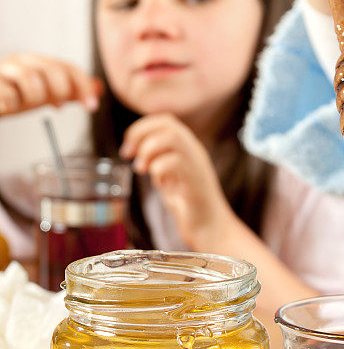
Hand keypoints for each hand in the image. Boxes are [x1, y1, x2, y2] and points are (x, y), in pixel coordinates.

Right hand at [0, 53, 100, 116]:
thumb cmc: (16, 94)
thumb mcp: (46, 93)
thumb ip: (70, 91)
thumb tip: (97, 87)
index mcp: (39, 63)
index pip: (69, 68)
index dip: (83, 87)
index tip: (91, 106)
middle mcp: (22, 62)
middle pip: (51, 69)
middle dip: (60, 90)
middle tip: (57, 104)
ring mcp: (4, 71)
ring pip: (28, 76)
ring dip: (35, 96)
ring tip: (28, 104)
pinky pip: (4, 92)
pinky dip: (10, 101)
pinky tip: (8, 106)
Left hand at [119, 114, 236, 248]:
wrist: (210, 227)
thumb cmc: (189, 204)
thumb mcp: (170, 176)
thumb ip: (158, 161)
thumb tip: (137, 149)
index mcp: (188, 147)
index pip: (164, 121)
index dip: (141, 128)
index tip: (128, 149)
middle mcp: (194, 151)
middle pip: (167, 124)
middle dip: (140, 135)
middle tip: (129, 155)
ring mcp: (197, 164)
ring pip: (172, 138)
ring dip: (149, 151)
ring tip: (142, 169)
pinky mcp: (196, 181)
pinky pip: (174, 163)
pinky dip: (159, 171)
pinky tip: (161, 185)